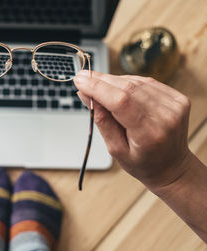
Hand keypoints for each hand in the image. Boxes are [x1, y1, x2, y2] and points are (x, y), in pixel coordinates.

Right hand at [74, 71, 191, 189]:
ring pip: (136, 82)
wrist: (172, 166)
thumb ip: (102, 121)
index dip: (98, 88)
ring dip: (113, 80)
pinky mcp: (178, 98)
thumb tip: (86, 94)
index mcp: (149, 134)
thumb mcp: (115, 149)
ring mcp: (174, 106)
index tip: (80, 80)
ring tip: (98, 86)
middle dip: (101, 81)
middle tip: (83, 78)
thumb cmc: (142, 162)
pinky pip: (147, 82)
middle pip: (128, 88)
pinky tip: (118, 87)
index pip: (121, 102)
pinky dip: (129, 82)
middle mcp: (165, 117)